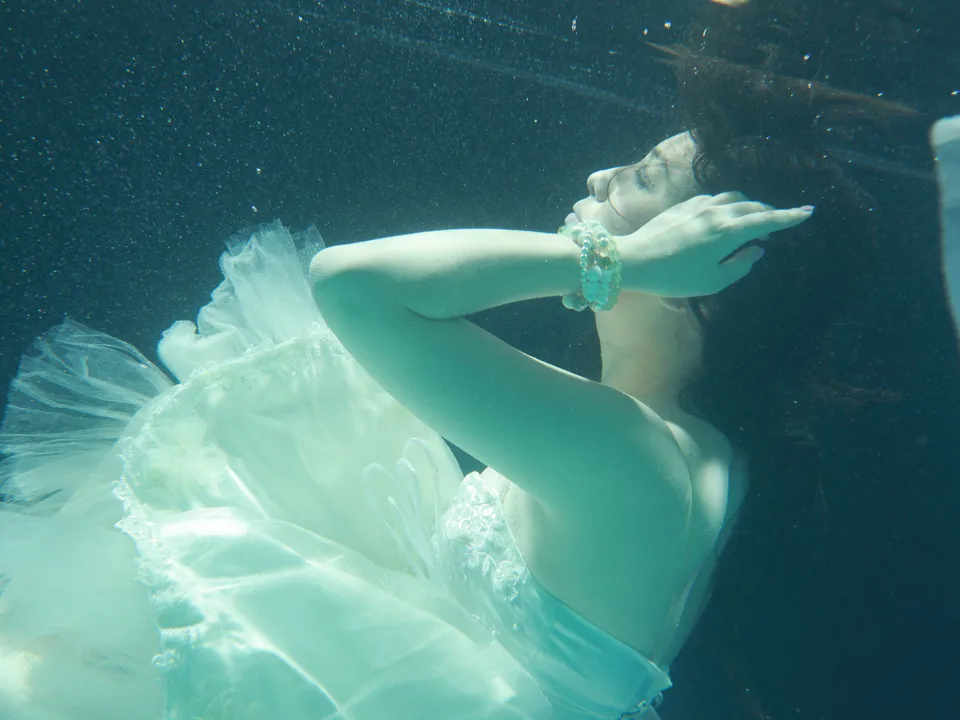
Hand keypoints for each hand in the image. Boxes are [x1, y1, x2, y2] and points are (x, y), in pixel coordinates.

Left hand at [619, 193, 813, 297]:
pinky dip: (727, 204)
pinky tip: (724, 214)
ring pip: (733, 198)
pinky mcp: (683, 206)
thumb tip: (757, 250)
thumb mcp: (713, 281)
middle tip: (780, 221)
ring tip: (754, 217)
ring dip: (749, 205)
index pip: (767, 220)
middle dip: (770, 212)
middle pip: (753, 206)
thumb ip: (740, 265)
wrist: (635, 260)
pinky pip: (714, 199)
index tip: (808, 212)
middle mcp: (717, 212)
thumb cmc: (675, 277)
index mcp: (729, 231)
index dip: (790, 217)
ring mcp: (698, 206)